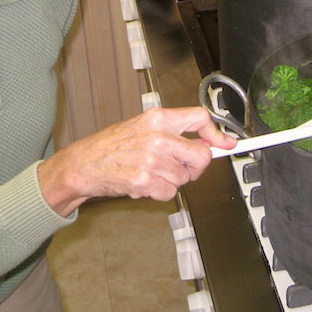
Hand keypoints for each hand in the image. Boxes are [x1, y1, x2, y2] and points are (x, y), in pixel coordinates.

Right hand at [38, 107, 235, 214]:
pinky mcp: (145, 181)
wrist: (84, 164)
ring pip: (185, 178)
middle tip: (180, 167)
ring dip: (173, 180)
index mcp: (159, 118)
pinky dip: (160, 192)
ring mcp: (152, 160)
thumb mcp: (143, 127)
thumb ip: (174, 132)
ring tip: (151, 172)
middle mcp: (158, 137)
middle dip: (195, 166)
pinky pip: (170, 193)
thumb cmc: (112, 146)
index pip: (200, 118)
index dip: (218, 134)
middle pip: (202, 156)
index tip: (228, 143)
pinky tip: (144, 183)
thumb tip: (210, 143)